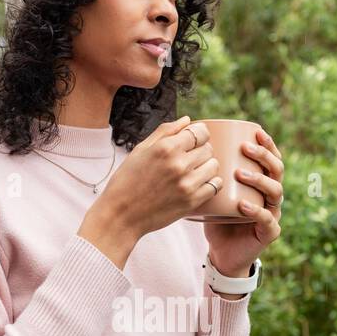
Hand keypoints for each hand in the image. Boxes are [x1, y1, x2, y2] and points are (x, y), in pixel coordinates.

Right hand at [93, 116, 223, 237]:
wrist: (121, 215)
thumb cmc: (127, 180)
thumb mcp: (140, 150)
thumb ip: (165, 132)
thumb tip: (187, 120)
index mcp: (166, 148)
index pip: (200, 132)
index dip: (199, 134)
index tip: (194, 139)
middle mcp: (179, 164)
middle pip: (208, 148)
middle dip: (202, 150)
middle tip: (190, 158)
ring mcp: (187, 184)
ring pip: (214, 166)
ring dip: (207, 166)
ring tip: (194, 171)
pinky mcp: (191, 201)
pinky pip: (215, 186)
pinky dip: (211, 183)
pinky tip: (200, 183)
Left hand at [204, 127, 283, 276]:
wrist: (221, 252)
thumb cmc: (217, 218)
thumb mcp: (213, 190)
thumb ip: (210, 171)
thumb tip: (190, 142)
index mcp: (263, 182)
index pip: (271, 158)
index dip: (268, 144)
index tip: (256, 131)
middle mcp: (271, 196)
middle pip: (277, 170)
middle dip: (263, 156)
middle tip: (245, 148)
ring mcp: (273, 213)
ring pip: (275, 191)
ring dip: (259, 179)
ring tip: (241, 174)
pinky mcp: (269, 232)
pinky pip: (267, 219)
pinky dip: (256, 211)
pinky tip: (243, 205)